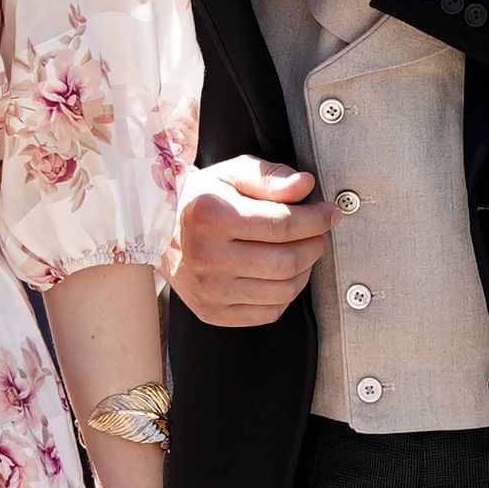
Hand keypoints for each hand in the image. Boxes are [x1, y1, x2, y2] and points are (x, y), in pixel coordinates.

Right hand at [163, 154, 335, 326]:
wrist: (158, 231)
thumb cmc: (201, 199)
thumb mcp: (232, 174)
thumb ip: (270, 177)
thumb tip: (305, 185)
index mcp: (210, 217)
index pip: (282, 225)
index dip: (316, 220)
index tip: (330, 213)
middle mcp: (207, 257)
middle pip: (286, 261)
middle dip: (314, 245)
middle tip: (318, 232)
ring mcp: (208, 290)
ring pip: (282, 291)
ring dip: (305, 270)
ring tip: (302, 251)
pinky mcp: (212, 313)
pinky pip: (268, 313)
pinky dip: (286, 294)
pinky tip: (282, 275)